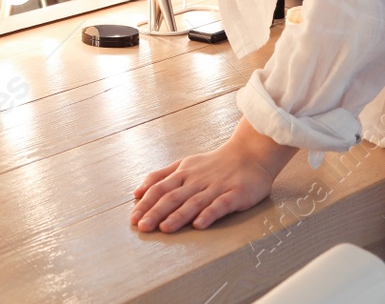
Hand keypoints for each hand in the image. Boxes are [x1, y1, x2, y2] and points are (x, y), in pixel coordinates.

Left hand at [131, 120, 293, 231]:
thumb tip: (138, 192)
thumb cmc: (215, 163)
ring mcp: (215, 187)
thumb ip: (162, 176)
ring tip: (164, 228)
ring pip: (193, 202)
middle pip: (172, 196)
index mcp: (183, 173)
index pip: (159, 188)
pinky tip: (199, 225)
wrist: (250, 155)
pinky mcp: (234, 194)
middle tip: (142, 227)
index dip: (146, 203)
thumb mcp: (185, 164)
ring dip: (178, 216)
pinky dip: (208, 214)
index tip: (133, 218)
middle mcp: (196, 180)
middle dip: (155, 212)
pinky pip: (220, 205)